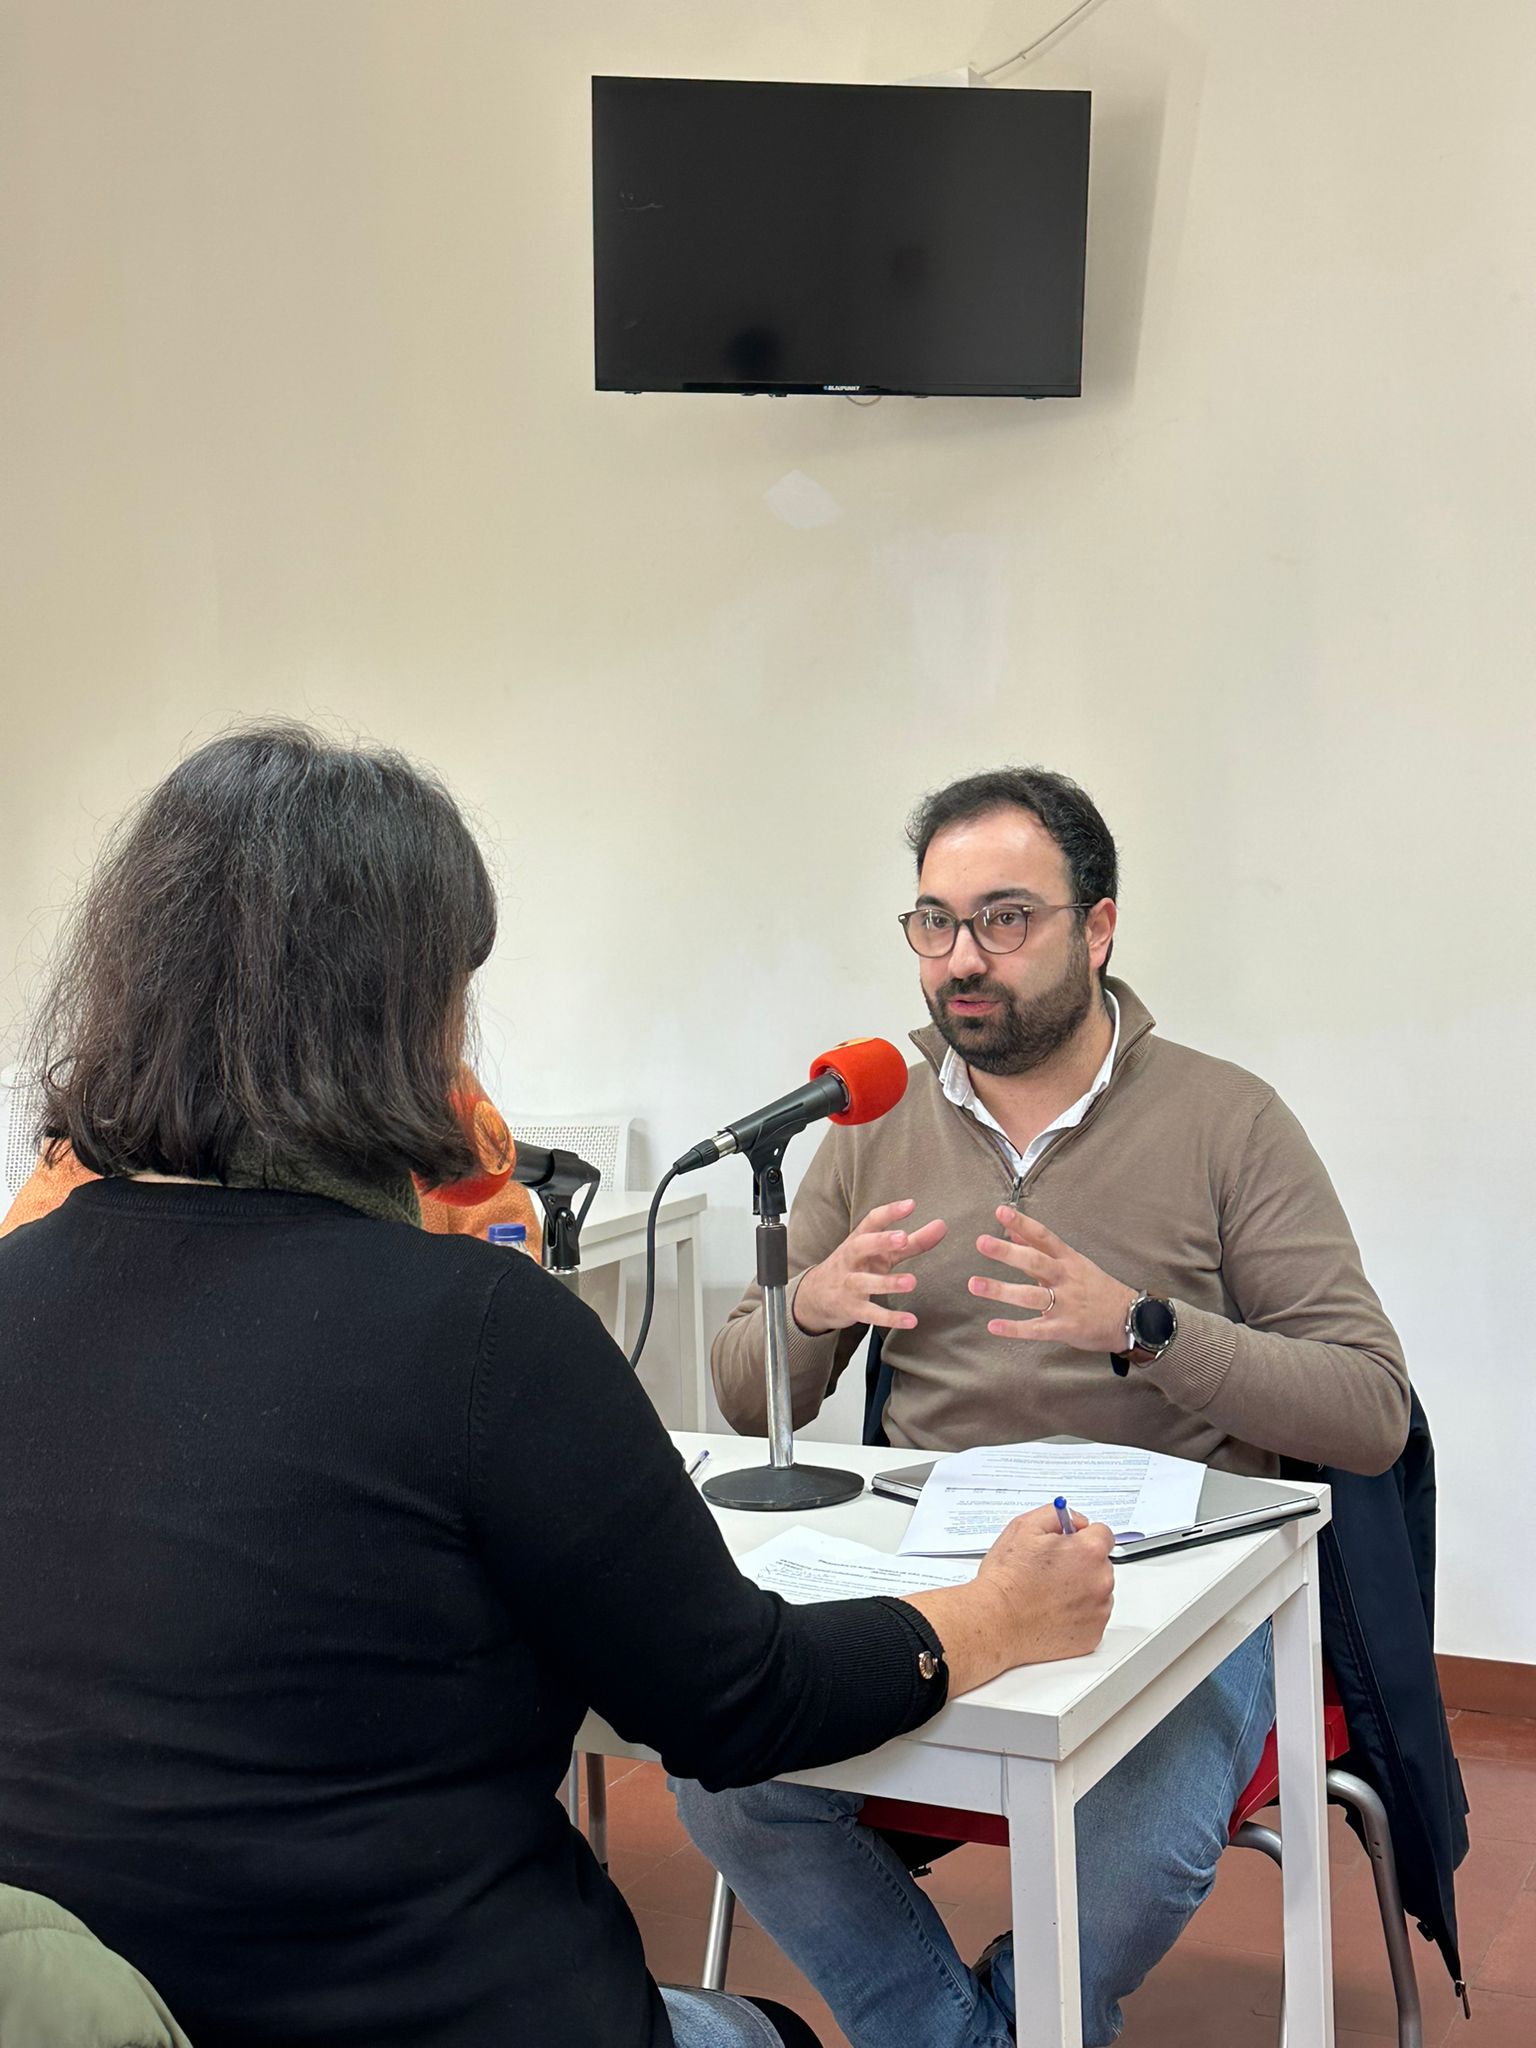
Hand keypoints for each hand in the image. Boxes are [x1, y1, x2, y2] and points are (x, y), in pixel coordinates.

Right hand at [792, 1198, 947, 1335]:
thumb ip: (913, 1241)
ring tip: (912, 1282)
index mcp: (860, 1240)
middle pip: (861, 1246)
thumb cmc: (856, 1267)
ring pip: (865, 1282)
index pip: (872, 1221)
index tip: (910, 1204)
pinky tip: (911, 1320)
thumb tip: (941, 1226)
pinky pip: (870, 1314)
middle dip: (880, 1241)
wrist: (816, 1296)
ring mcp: (849, 1284)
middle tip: (903, 1238)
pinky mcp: (852, 1308)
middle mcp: (851, 1259)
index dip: (890, 1212)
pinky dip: (890, 1318)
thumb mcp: (882, 1252)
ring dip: (888, 1282)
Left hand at [969, 1207, 1137, 1353]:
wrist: (1130, 1318)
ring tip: (974, 1284)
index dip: (1023, 1223)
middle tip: (982, 1242)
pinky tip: (993, 1326)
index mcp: (1068, 1260)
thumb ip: (1039, 1247)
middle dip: (1008, 1252)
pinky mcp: (1064, 1328)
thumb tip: (1012, 1228)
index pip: (1044, 1237)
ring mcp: (1066, 1304)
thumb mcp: (1072, 1262)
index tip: (1001, 1210)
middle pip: (1035, 1262)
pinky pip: (1036, 1329)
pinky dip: (1014, 1328)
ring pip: (1030, 1296)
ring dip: (1001, 1290)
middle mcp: (1066, 1279)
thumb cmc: (1096, 1287)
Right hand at [976, 1504, 1115, 1665]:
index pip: (1103, 1534)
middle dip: (1081, 1564)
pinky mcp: (1092, 1636)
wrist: (996, 1623)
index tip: (1070, 1544)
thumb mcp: (1024, 1527)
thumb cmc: (1007, 1580)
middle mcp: (1101, 1581)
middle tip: (1051, 1572)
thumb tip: (1074, 1521)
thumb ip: (1056, 1515)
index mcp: (1088, 1551)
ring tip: (1048, 1595)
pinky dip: (1077, 1616)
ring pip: (1098, 1592)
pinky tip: (1053, 1613)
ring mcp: (1099, 1612)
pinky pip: (1092, 1619)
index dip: (1082, 1536)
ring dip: (1081, 1591)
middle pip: (1101, 1564)